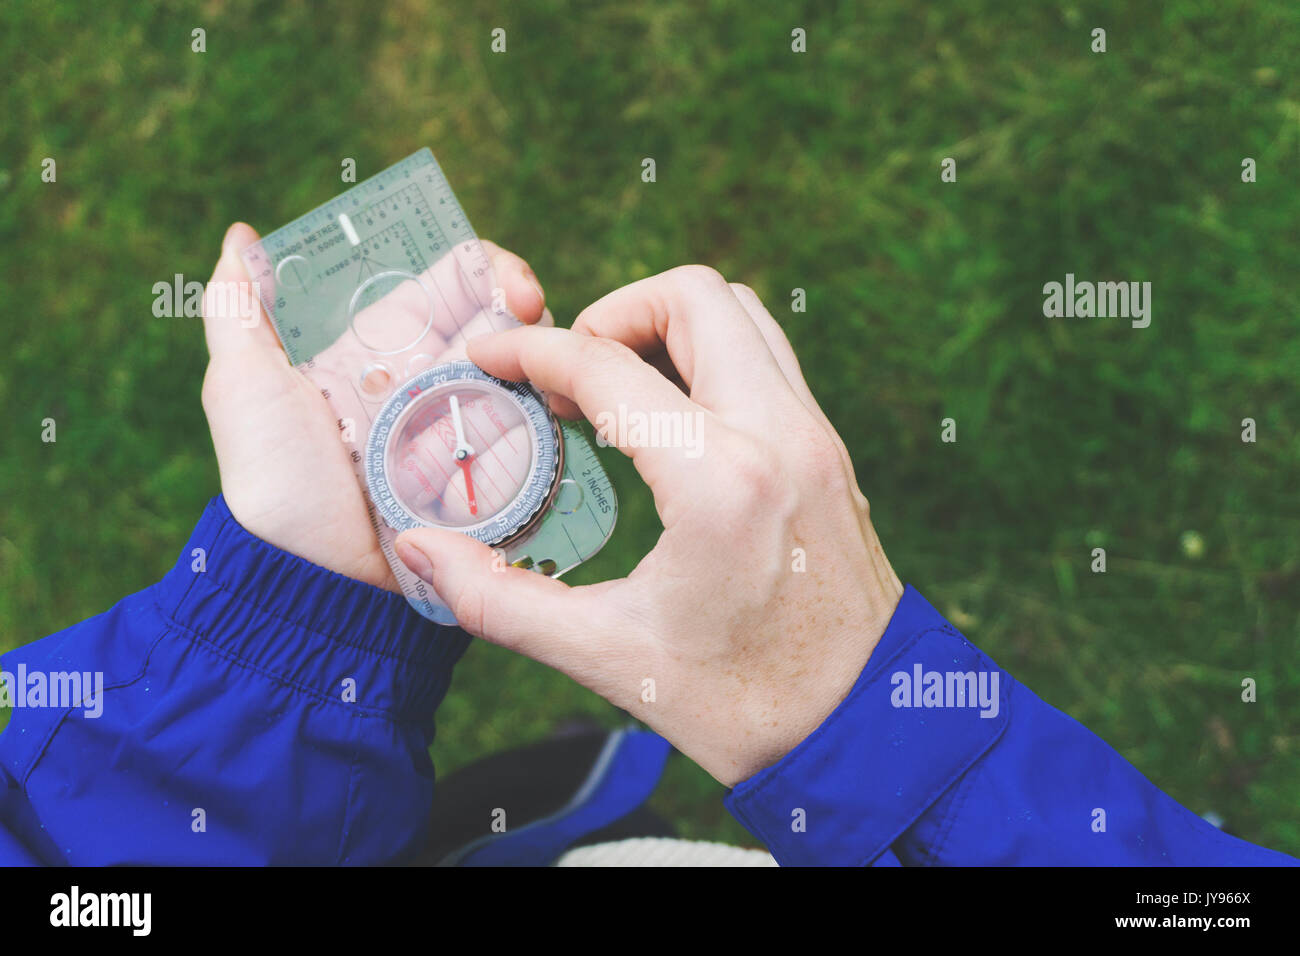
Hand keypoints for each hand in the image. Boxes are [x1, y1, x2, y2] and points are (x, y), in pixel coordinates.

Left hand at [200, 222, 548, 589]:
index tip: (498, 271)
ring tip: (546, 344)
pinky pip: (530, 438)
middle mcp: (425, 389)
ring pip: (520, 376)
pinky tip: (557, 394)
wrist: (310, 578)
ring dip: (540, 352)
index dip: (477, 267)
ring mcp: (462, 436)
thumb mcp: (241, 385)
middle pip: (493, 324)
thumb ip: (237, 309)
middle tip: (531, 303)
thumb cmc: (272, 480)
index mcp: (376, 357)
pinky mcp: (487, 482)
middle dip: (518, 299)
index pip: (440, 290)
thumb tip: (241, 236)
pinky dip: (547, 413)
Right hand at [395, 266, 903, 784]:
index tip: (489, 356)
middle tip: (567, 373)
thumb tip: (421, 554)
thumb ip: (499, 601)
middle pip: (694, 296)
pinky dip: (710, 358)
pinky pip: (767, 361)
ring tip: (614, 388)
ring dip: (669, 326)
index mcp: (719, 480)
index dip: (530, 349)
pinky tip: (667, 421)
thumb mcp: (609, 656)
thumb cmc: (743, 705)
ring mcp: (815, 437)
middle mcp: (779, 435)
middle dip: (612, 312)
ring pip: (742, 315)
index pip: (605, 365)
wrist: (864, 732)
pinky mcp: (830, 453)